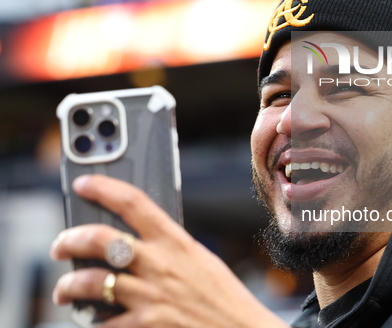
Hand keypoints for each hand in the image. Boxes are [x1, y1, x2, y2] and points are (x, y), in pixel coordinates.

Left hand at [50, 174, 287, 327]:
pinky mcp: (146, 325)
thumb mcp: (200, 261)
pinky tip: (94, 321)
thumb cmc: (223, 296)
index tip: (83, 184)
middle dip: (70, 239)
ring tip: (64, 290)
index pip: (134, 202)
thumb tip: (138, 243)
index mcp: (176, 241)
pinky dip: (95, 323)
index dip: (103, 188)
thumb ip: (169, 249)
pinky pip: (105, 323)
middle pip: (100, 239)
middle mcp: (159, 264)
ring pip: (91, 282)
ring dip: (69, 285)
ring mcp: (150, 296)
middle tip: (60, 245)